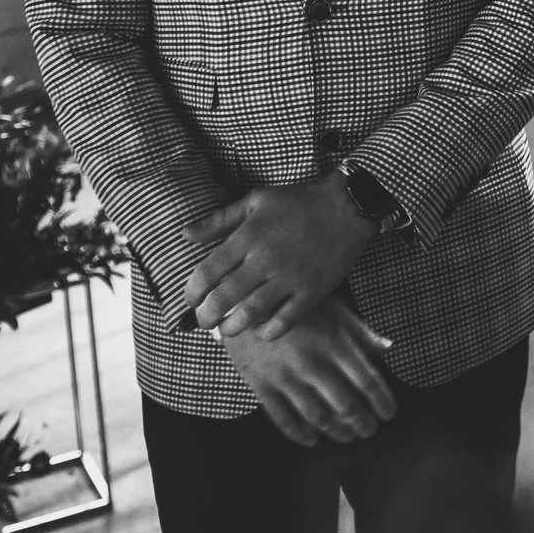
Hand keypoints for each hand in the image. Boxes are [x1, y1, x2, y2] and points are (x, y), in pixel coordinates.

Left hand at [184, 175, 374, 339]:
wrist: (348, 205)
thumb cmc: (299, 201)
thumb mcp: (255, 201)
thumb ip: (219, 220)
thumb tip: (185, 234)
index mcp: (248, 236)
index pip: (207, 272)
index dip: (192, 292)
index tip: (191, 299)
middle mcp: (266, 259)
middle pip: (224, 298)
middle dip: (207, 316)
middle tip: (205, 321)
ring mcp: (290, 277)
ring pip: (251, 314)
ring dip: (232, 328)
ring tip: (227, 329)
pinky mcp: (312, 290)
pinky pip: (285, 320)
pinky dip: (268, 331)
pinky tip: (261, 329)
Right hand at [220, 299, 398, 445]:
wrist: (247, 302)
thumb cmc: (300, 308)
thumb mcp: (336, 311)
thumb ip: (362, 334)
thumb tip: (389, 349)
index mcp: (334, 343)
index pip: (366, 380)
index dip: (382, 401)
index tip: (390, 414)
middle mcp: (312, 363)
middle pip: (345, 404)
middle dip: (362, 422)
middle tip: (370, 431)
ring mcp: (285, 377)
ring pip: (317, 416)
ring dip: (336, 431)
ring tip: (348, 437)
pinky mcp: (262, 385)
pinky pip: (282, 418)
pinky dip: (299, 433)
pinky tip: (311, 439)